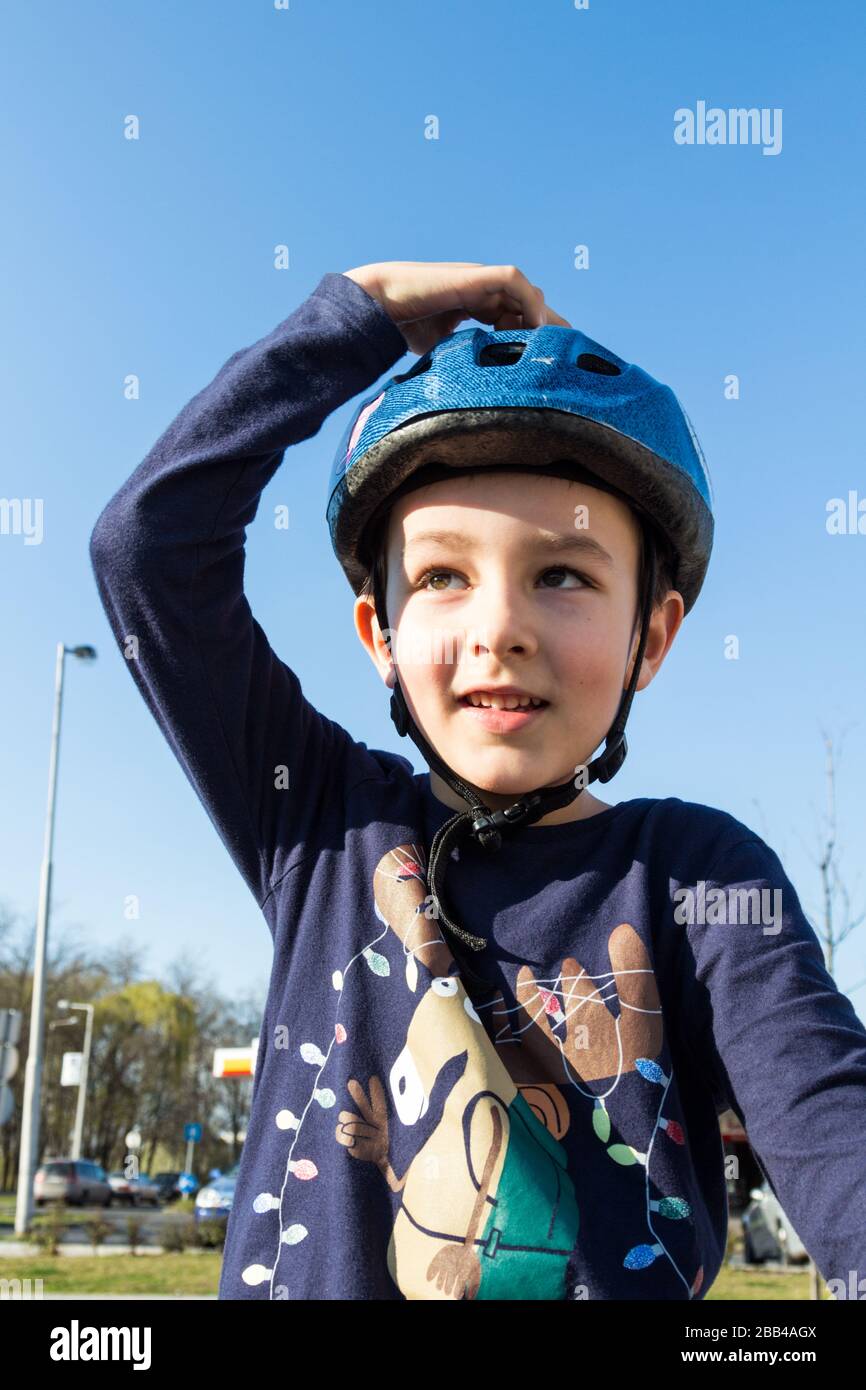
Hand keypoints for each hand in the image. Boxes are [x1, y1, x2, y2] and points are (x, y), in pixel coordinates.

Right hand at [342, 260, 571, 354]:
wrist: (377, 305)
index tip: (547, 367)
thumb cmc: (402, 326)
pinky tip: (532, 329)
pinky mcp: (473, 276)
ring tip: (548, 349)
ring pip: (527, 293)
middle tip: (564, 360)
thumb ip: (462, 360)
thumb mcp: (441, 351)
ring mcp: (479, 281)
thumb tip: (473, 396)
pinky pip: (513, 281)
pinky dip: (527, 302)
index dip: (534, 340)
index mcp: (476, 305)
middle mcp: (482, 290)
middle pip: (530, 306)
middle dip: (549, 331)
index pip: (517, 319)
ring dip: (541, 319)